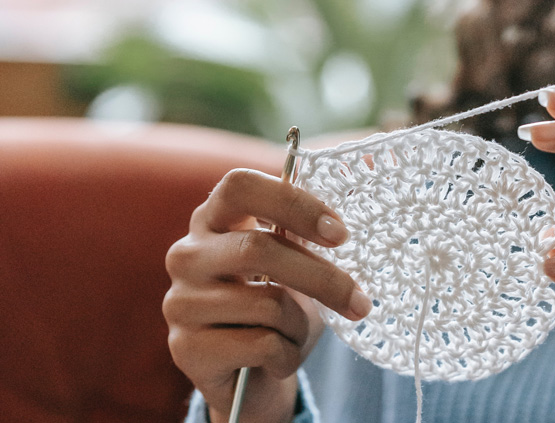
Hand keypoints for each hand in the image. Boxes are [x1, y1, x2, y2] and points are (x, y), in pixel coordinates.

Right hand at [163, 169, 371, 422]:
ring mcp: (181, 301)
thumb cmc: (278, 308)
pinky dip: (287, 355)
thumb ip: (309, 232)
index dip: (293, 204)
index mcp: (213, 219)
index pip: (240, 186)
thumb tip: (355, 196)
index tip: (340, 234)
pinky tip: (276, 359)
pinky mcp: (186, 348)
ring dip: (300, 325)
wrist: (249, 379)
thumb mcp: (297, 263)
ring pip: (267, 304)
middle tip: (361, 302)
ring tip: (294, 334)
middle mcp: (187, 254)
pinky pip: (261, 344)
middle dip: (322, 278)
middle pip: (258, 248)